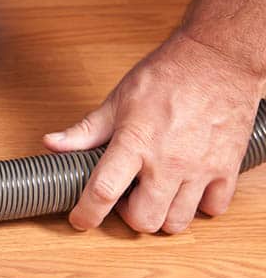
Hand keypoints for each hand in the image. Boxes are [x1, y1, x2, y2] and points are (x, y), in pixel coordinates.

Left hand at [44, 30, 263, 233]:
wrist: (219, 56)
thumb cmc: (169, 74)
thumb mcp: (118, 100)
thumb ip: (85, 130)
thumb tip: (52, 143)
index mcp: (135, 143)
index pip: (103, 191)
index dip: (87, 214)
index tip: (80, 220)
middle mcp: (168, 161)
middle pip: (144, 220)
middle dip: (130, 217)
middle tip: (128, 198)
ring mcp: (200, 166)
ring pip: (177, 221)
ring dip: (162, 215)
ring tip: (157, 194)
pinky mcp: (227, 166)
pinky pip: (214, 208)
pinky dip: (200, 206)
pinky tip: (189, 189)